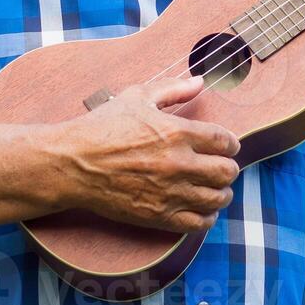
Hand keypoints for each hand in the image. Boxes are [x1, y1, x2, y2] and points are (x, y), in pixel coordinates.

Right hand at [54, 76, 240, 233]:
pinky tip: (201, 209)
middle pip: (227, 171)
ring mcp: (170, 192)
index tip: (227, 145)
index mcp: (177, 132)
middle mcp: (179, 163)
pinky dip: (206, 217)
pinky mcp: (158, 215)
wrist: (73, 163)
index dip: (232, 143)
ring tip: (213, 188)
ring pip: (217, 199)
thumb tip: (200, 81)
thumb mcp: (137, 97)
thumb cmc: (102, 127)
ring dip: (221, 192)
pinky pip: (198, 223)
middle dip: (229, 168)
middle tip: (221, 166)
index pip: (225, 141)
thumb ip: (173, 89)